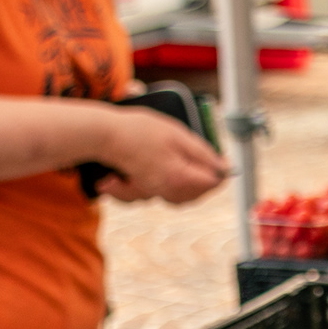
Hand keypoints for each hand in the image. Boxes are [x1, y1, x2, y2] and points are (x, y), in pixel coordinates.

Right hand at [93, 103, 226, 202]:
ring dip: (190, 186)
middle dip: (206, 181)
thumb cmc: (139, 131)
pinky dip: (169, 188)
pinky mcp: (141, 189)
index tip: (224, 161)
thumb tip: (223, 166)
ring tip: (193, 170)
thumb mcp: (177, 135)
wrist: (103, 136)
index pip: (212, 182)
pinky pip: (162, 195)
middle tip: (211, 164)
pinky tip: (172, 176)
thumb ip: (202, 153)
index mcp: (180, 178)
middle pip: (197, 194)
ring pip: (180, 197)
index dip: (221, 171)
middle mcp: (168, 191)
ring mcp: (153, 192)